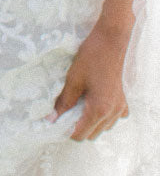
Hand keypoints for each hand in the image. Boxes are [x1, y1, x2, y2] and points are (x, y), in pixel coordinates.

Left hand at [51, 17, 131, 140]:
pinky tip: (94, 101)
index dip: (66, 131)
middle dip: (78, 128)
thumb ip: (63, 101)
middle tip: (65, 113)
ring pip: (104, 127)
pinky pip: (113, 117)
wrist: (112, 40)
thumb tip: (51, 118)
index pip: (81, 135)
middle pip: (92, 134)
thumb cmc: (91, 57)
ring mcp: (121, 107)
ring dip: (91, 122)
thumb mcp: (73, 79)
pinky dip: (103, 115)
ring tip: (79, 105)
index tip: (56, 122)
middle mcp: (113, 113)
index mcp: (99, 109)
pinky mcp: (124, 100)